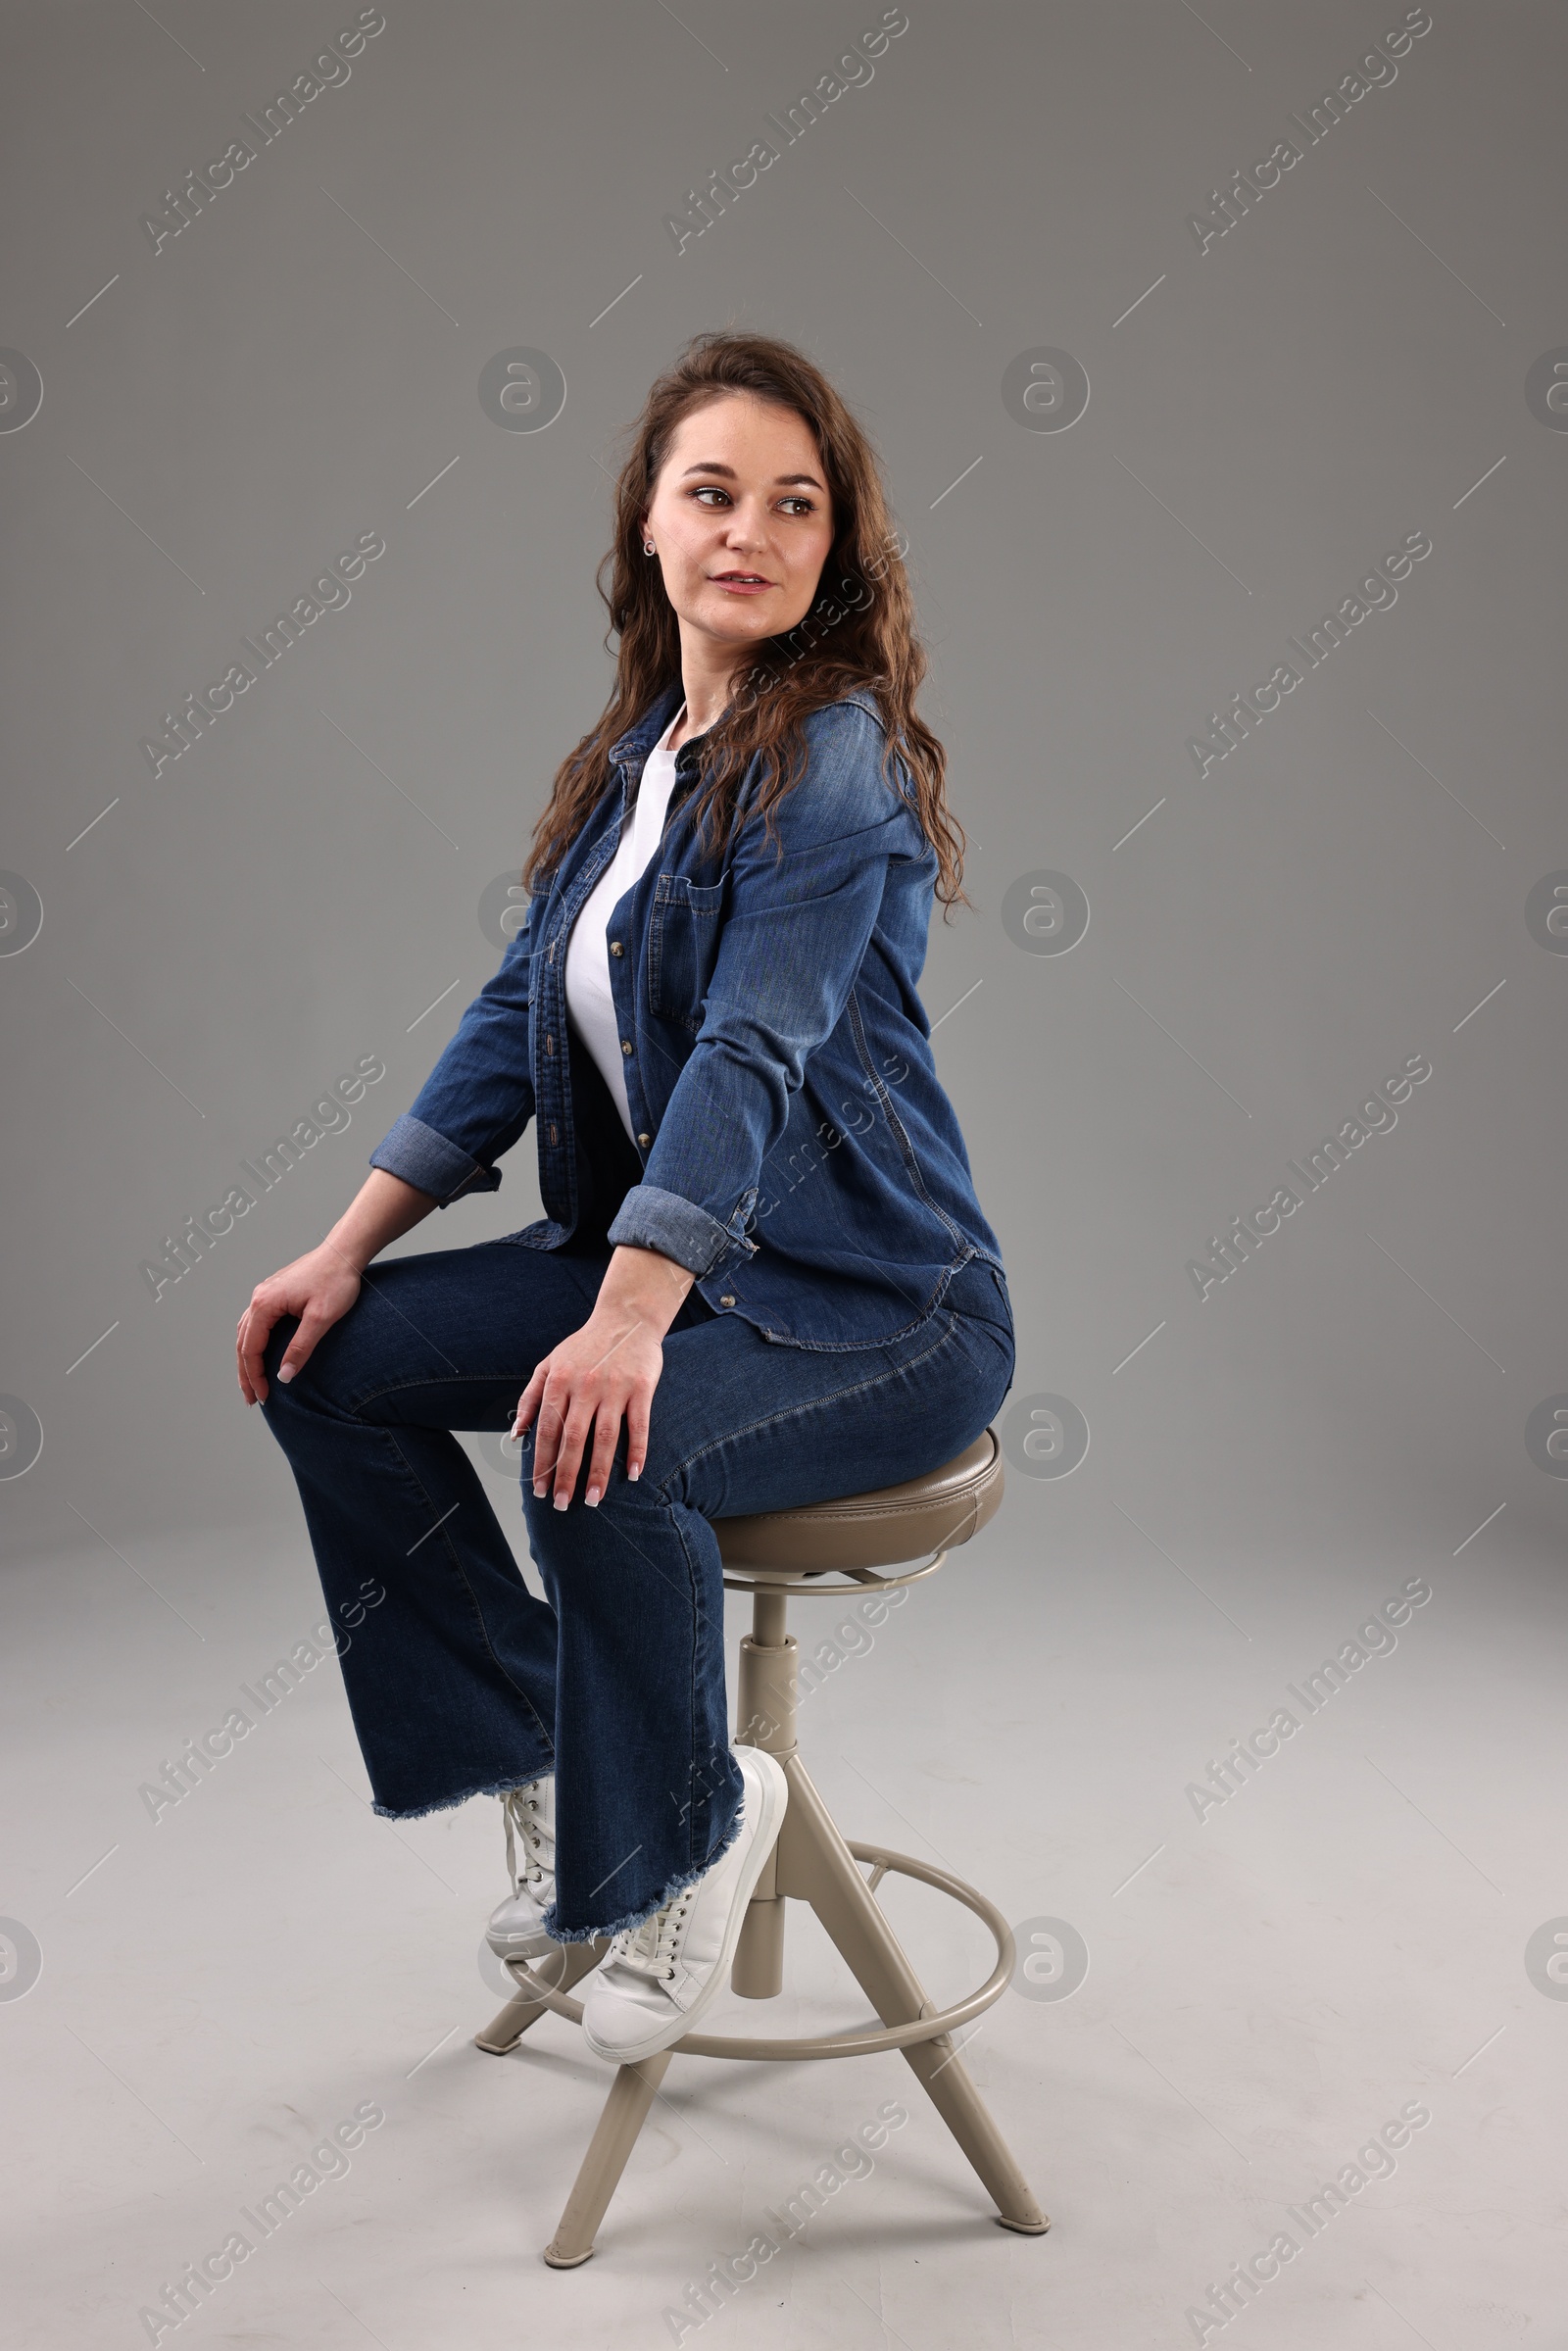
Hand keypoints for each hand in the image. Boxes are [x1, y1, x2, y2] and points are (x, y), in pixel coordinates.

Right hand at [237, 1240, 363, 1404]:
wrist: (344, 1253)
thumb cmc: (336, 1281)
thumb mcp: (321, 1318)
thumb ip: (301, 1348)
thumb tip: (283, 1376)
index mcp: (265, 1304)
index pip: (251, 1349)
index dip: (254, 1376)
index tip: (263, 1397)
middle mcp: (259, 1298)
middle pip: (243, 1343)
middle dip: (246, 1373)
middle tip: (251, 1399)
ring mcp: (264, 1293)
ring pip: (246, 1333)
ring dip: (247, 1359)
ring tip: (252, 1382)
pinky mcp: (274, 1292)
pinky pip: (255, 1323)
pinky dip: (253, 1342)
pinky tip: (260, 1353)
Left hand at [511, 1244, 693, 1508]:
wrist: (626, 1317)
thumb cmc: (585, 1346)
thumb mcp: (549, 1364)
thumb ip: (531, 1398)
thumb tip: (517, 1435)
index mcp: (559, 1381)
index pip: (548, 1430)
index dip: (543, 1463)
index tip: (540, 1491)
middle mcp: (584, 1386)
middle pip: (574, 1439)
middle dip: (566, 1475)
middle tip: (562, 1505)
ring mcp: (614, 1388)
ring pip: (605, 1438)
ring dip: (599, 1472)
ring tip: (594, 1500)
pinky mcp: (641, 1388)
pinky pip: (639, 1426)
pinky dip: (637, 1451)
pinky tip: (633, 1474)